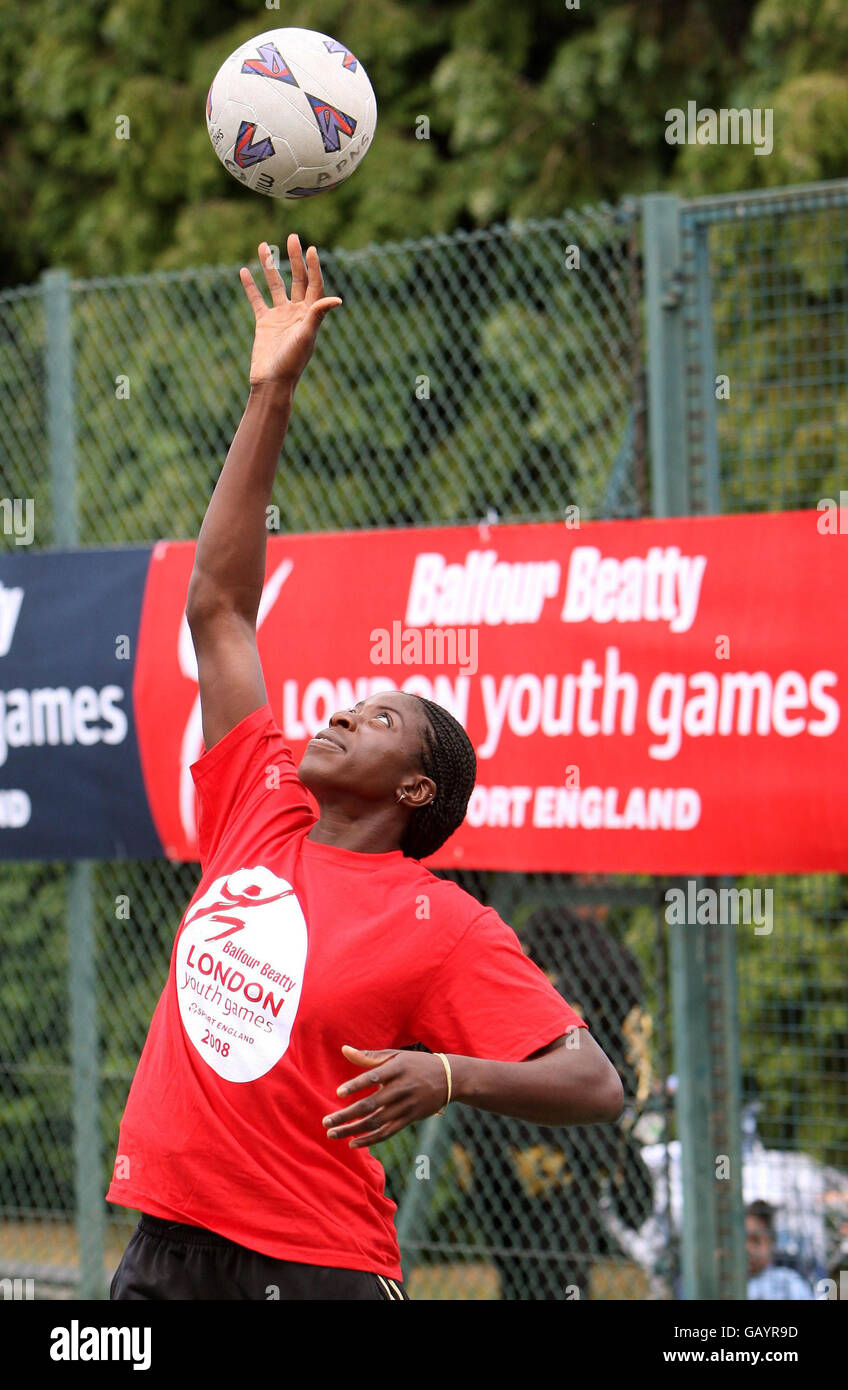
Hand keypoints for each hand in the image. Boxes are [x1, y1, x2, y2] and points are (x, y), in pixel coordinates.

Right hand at [239, 234, 341, 387]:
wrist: (272, 382)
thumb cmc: (292, 362)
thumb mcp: (307, 336)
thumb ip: (318, 315)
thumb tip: (338, 299)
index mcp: (311, 315)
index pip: (314, 285)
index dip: (313, 267)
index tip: (310, 249)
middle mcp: (297, 312)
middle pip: (297, 279)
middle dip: (295, 258)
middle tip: (292, 237)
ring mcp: (280, 316)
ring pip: (275, 285)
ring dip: (269, 266)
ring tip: (262, 245)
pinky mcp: (264, 323)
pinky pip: (257, 300)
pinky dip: (250, 286)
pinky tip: (244, 271)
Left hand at [322, 1045, 450, 1148]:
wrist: (449, 1078)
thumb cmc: (415, 1063)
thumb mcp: (395, 1055)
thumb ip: (369, 1056)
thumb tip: (344, 1049)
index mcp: (397, 1068)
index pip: (374, 1077)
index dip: (356, 1085)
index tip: (338, 1092)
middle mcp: (402, 1088)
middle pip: (371, 1105)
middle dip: (346, 1115)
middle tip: (326, 1122)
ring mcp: (407, 1106)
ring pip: (376, 1122)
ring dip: (353, 1130)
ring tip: (332, 1134)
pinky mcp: (410, 1119)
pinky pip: (387, 1133)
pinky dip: (370, 1140)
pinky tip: (353, 1143)